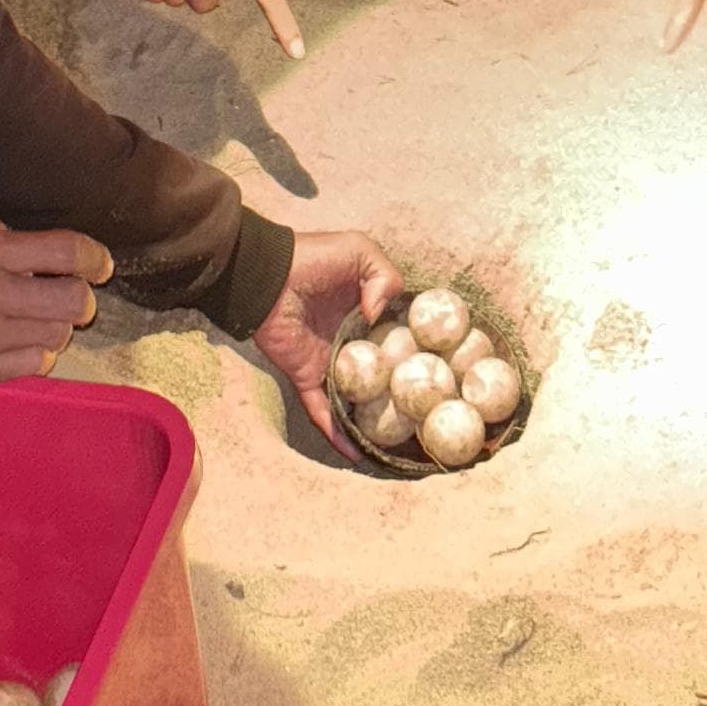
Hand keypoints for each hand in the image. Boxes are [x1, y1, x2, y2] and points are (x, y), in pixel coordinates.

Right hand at [0, 209, 111, 400]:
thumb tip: (12, 237)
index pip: (66, 251)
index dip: (95, 258)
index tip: (100, 264)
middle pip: (73, 298)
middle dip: (80, 298)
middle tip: (70, 298)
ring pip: (58, 335)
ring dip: (55, 328)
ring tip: (35, 323)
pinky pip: (34, 365)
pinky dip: (37, 356)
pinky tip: (18, 349)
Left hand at [244, 228, 404, 442]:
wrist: (266, 275)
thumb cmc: (313, 258)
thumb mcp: (360, 251)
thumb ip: (386, 278)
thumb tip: (380, 318)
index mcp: (369, 314)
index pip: (399, 338)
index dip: (418, 353)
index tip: (440, 372)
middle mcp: (353, 342)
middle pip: (381, 374)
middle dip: (400, 394)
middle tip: (425, 417)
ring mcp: (330, 362)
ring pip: (356, 397)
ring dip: (372, 419)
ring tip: (396, 445)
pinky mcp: (307, 375)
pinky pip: (323, 409)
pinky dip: (336, 432)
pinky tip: (355, 453)